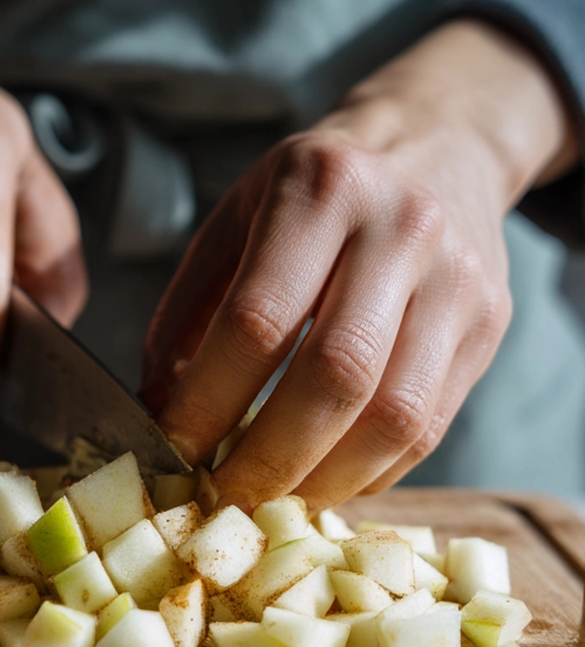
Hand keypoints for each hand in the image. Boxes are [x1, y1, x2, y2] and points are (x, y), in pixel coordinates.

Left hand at [141, 20, 578, 509]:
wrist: (437, 144)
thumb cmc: (314, 191)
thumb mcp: (235, 220)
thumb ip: (190, 313)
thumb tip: (157, 413)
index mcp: (321, 188)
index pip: (258, 322)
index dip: (209, 403)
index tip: (173, 451)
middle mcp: (401, 229)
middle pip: (335, 378)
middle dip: (267, 460)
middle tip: (219, 497)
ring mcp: (457, 281)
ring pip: (395, 419)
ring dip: (323, 482)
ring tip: (270, 502)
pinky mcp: (489, 326)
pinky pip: (429, 430)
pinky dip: (369, 474)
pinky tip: (322, 481)